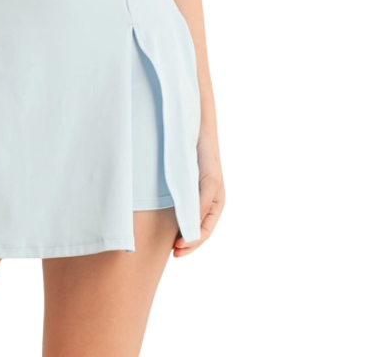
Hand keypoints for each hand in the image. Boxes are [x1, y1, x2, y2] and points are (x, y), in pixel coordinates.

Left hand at [171, 142, 225, 259]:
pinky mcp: (187, 193)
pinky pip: (185, 215)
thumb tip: (193, 230)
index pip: (205, 232)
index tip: (177, 248)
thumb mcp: (207, 182)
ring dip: (183, 238)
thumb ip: (202, 204)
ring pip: (191, 226)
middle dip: (187, 245)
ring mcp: (197, 200)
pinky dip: (179, 226)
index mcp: (217, 204)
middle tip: (172, 254)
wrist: (197, 133)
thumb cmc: (206, 157)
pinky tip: (170, 230)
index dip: (192, 243)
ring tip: (171, 248)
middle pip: (198, 233)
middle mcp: (208, 204)